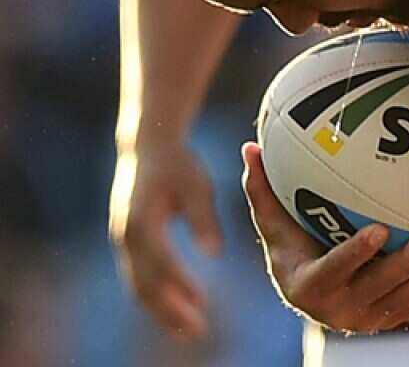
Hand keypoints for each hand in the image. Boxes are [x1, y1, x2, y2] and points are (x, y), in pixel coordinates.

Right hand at [109, 141, 222, 337]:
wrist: (147, 147)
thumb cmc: (178, 164)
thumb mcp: (197, 185)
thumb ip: (204, 218)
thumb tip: (214, 253)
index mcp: (143, 222)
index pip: (160, 263)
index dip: (179, 285)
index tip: (201, 303)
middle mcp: (127, 236)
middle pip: (144, 284)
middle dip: (169, 310)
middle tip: (197, 331)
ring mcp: (123, 241)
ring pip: (139, 285)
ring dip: (162, 309)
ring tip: (190, 327)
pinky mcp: (128, 242)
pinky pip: (139, 277)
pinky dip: (157, 295)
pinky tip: (179, 305)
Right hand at [240, 142, 408, 332]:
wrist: (312, 295)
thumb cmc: (293, 250)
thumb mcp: (274, 226)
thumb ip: (263, 191)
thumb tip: (249, 147)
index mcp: (309, 285)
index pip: (332, 270)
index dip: (354, 254)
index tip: (377, 230)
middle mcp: (341, 309)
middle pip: (378, 288)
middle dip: (404, 266)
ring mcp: (372, 317)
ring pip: (407, 300)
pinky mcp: (396, 318)